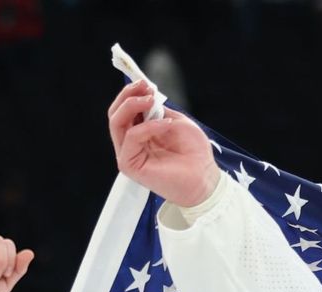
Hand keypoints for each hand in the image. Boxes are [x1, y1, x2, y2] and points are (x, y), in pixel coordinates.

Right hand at [108, 79, 220, 207]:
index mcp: (141, 132)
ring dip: (132, 106)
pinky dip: (148, 126)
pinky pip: (132, 137)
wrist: (205, 179)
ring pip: (116, 122)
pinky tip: (165, 124)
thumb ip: (159, 110)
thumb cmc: (195, 154)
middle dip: (128, 96)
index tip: (145, 83)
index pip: (126, 110)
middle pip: (116, 114)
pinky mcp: (130, 165)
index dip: (132, 93)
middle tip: (144, 87)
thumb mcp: (177, 122)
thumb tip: (145, 96)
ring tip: (151, 100)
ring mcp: (129, 154)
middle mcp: (132, 143)